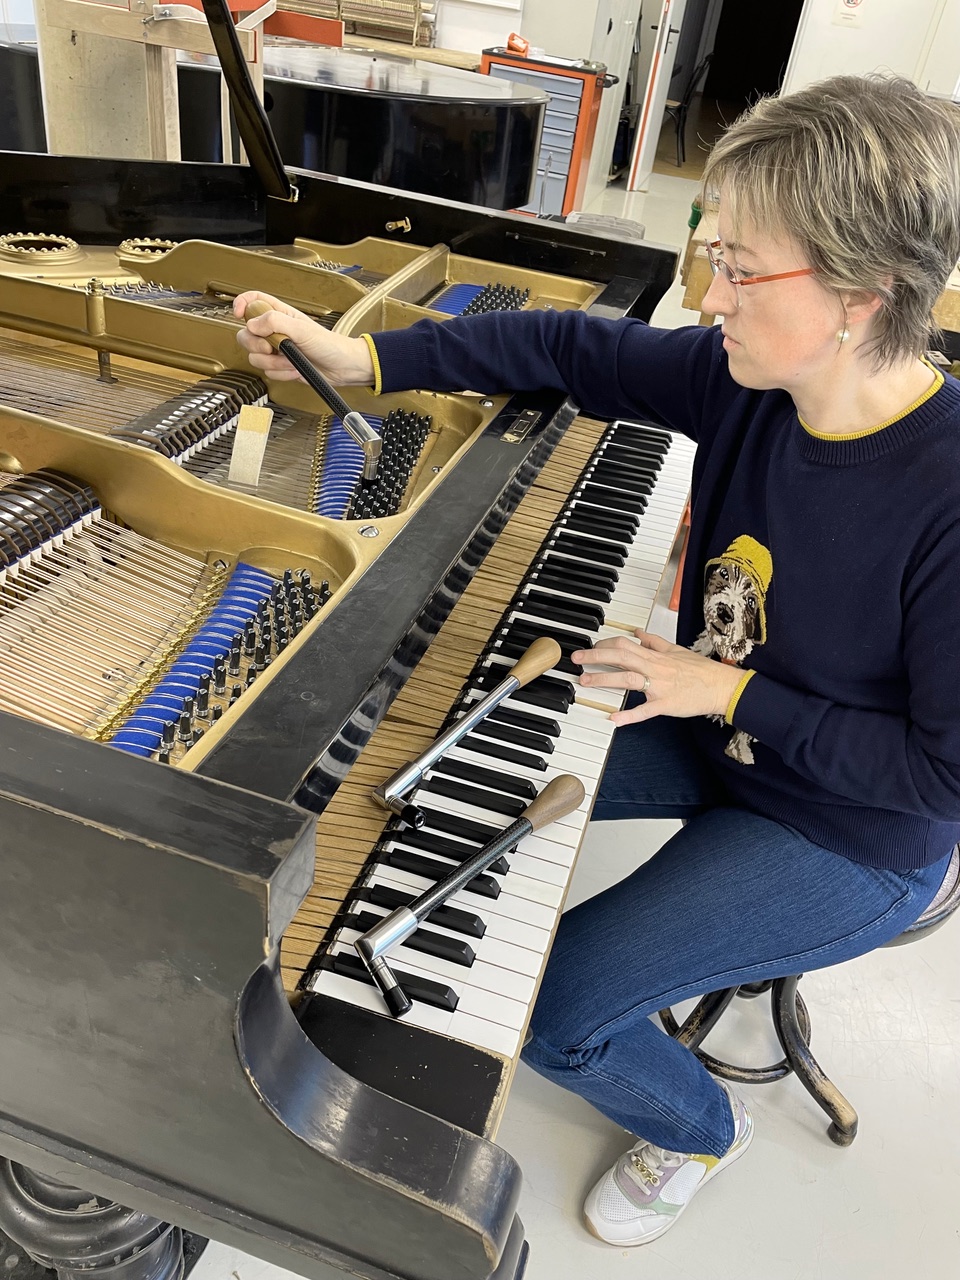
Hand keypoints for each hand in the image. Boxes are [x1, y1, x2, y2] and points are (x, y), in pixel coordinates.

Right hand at [233, 290, 374, 384]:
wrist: (342, 369)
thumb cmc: (330, 345)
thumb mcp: (302, 329)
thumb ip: (275, 322)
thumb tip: (253, 324)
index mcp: (280, 315)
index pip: (253, 301)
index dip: (242, 304)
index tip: (238, 314)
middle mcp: (275, 331)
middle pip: (246, 333)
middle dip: (255, 343)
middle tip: (270, 348)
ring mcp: (277, 350)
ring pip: (255, 356)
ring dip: (272, 362)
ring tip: (290, 360)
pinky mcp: (280, 367)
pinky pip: (267, 372)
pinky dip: (280, 373)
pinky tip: (294, 369)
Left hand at [572, 629, 744, 726]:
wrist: (721, 686)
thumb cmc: (700, 670)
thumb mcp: (676, 650)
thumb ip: (654, 641)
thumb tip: (638, 632)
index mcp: (656, 655)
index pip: (625, 644)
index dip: (604, 644)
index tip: (591, 648)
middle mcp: (655, 667)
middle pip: (621, 656)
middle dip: (596, 656)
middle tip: (577, 659)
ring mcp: (659, 686)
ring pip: (628, 679)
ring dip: (604, 679)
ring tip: (585, 681)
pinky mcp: (666, 704)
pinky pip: (646, 710)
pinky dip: (629, 715)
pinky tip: (614, 718)